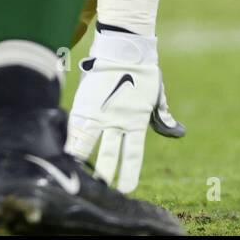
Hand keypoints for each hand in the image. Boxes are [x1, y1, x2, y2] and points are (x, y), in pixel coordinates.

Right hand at [65, 26, 183, 192]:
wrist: (124, 48)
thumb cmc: (142, 71)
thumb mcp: (156, 96)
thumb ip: (163, 116)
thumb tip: (178, 133)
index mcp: (137, 120)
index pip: (132, 152)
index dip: (128, 170)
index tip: (125, 188)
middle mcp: (117, 120)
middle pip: (110, 153)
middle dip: (105, 173)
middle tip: (102, 191)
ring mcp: (99, 113)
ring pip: (90, 143)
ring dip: (84, 161)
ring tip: (77, 179)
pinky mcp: (86, 104)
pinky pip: (74, 127)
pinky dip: (68, 142)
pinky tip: (61, 155)